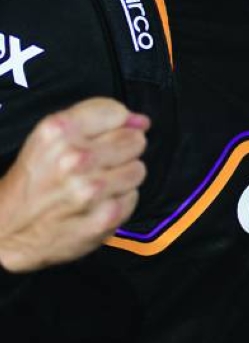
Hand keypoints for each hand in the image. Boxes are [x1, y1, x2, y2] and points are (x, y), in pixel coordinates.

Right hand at [0, 98, 148, 273]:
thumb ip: (95, 120)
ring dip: (123, 176)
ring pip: (138, 169)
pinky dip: (120, 199)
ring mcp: (92, 190)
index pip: (116, 112)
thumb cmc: (32, 181)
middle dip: (122, 149)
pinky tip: (99, 203)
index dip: (116, 123)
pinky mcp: (104, 217)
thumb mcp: (48, 138)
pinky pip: (133, 196)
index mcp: (59, 131)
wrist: (8, 230)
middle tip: (100, 162)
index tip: (109, 134)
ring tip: (99, 183)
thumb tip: (141, 120)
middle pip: (134, 140)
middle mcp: (76, 158)